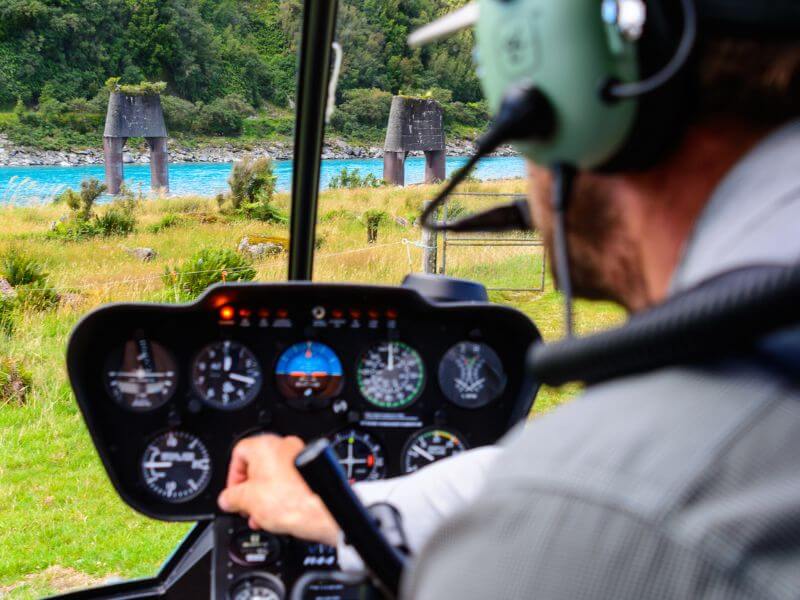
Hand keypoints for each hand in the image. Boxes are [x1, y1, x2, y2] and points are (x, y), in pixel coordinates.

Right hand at [218, 434, 339, 545]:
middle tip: (246, 506)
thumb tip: (227, 499)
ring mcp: (299, 456)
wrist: (321, 510)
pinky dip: (281, 493)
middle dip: (249, 490)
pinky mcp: (311, 470)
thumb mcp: (246, 501)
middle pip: (257, 465)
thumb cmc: (291, 500)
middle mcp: (283, 445)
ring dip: (264, 495)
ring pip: (274, 474)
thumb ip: (230, 498)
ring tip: (261, 515)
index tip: (233, 494)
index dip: (232, 477)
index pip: (238, 454)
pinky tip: (277, 512)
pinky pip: (289, 479)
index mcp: (264, 445)